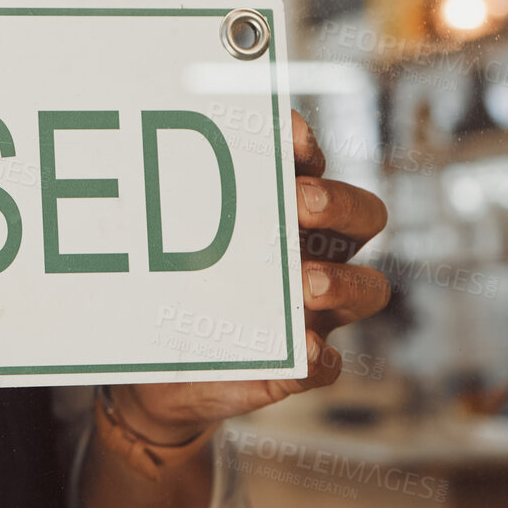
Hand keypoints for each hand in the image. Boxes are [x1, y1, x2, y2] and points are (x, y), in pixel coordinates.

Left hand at [116, 112, 390, 442]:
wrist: (155, 370)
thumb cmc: (172, 289)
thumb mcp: (167, 245)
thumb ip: (174, 211)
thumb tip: (141, 167)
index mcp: (286, 213)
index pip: (312, 165)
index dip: (307, 147)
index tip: (290, 137)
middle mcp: (314, 254)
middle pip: (362, 216)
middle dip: (339, 204)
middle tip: (303, 203)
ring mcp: (315, 313)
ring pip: (366, 288)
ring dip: (343, 281)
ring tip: (309, 282)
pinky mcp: (299, 366)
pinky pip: (327, 364)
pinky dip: (321, 356)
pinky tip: (307, 349)